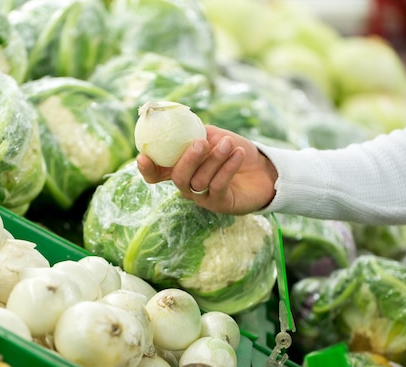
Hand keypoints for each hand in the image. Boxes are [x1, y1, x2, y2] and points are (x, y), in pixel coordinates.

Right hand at [136, 125, 277, 214]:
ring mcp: (202, 196)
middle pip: (178, 177)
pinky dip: (227, 168)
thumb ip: (195, 132)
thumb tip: (180, 123)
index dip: (147, 168)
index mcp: (180, 167)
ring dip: (215, 159)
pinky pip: (218, 186)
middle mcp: (188, 185)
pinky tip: (237, 154)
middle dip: (188, 159)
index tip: (142, 157)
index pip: (156, 173)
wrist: (263, 167)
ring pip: (200, 180)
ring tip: (229, 144)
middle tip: (201, 143)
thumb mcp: (214, 136)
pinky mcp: (220, 204)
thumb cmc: (234, 149)